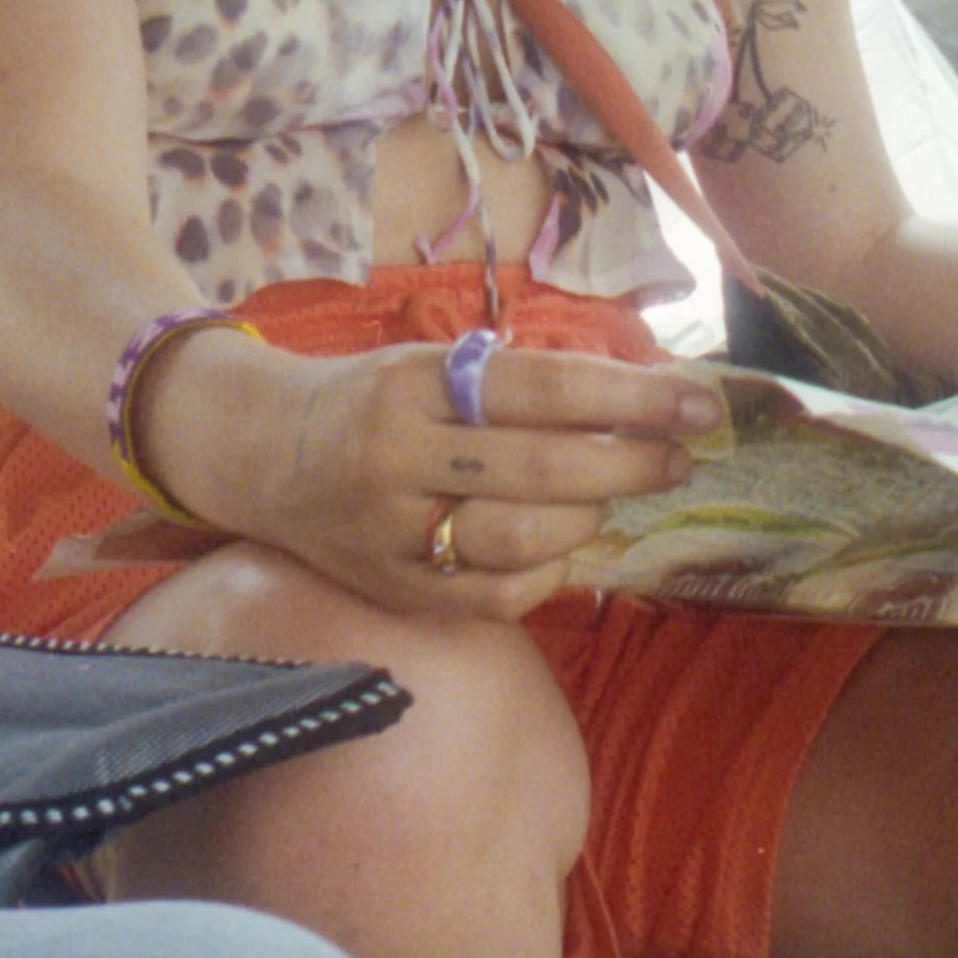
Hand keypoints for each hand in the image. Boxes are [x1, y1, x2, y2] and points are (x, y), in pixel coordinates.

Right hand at [154, 330, 722, 621]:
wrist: (260, 453)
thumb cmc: (370, 397)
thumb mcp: (432, 362)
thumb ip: (520, 380)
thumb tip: (640, 391)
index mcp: (413, 382)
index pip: (543, 387)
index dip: (631, 396)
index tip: (698, 403)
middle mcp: (397, 457)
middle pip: (544, 469)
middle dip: (631, 463)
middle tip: (677, 459)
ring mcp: (390, 532)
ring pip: (524, 538)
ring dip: (590, 516)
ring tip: (612, 493)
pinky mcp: (391, 589)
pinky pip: (496, 595)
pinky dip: (549, 572)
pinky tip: (563, 545)